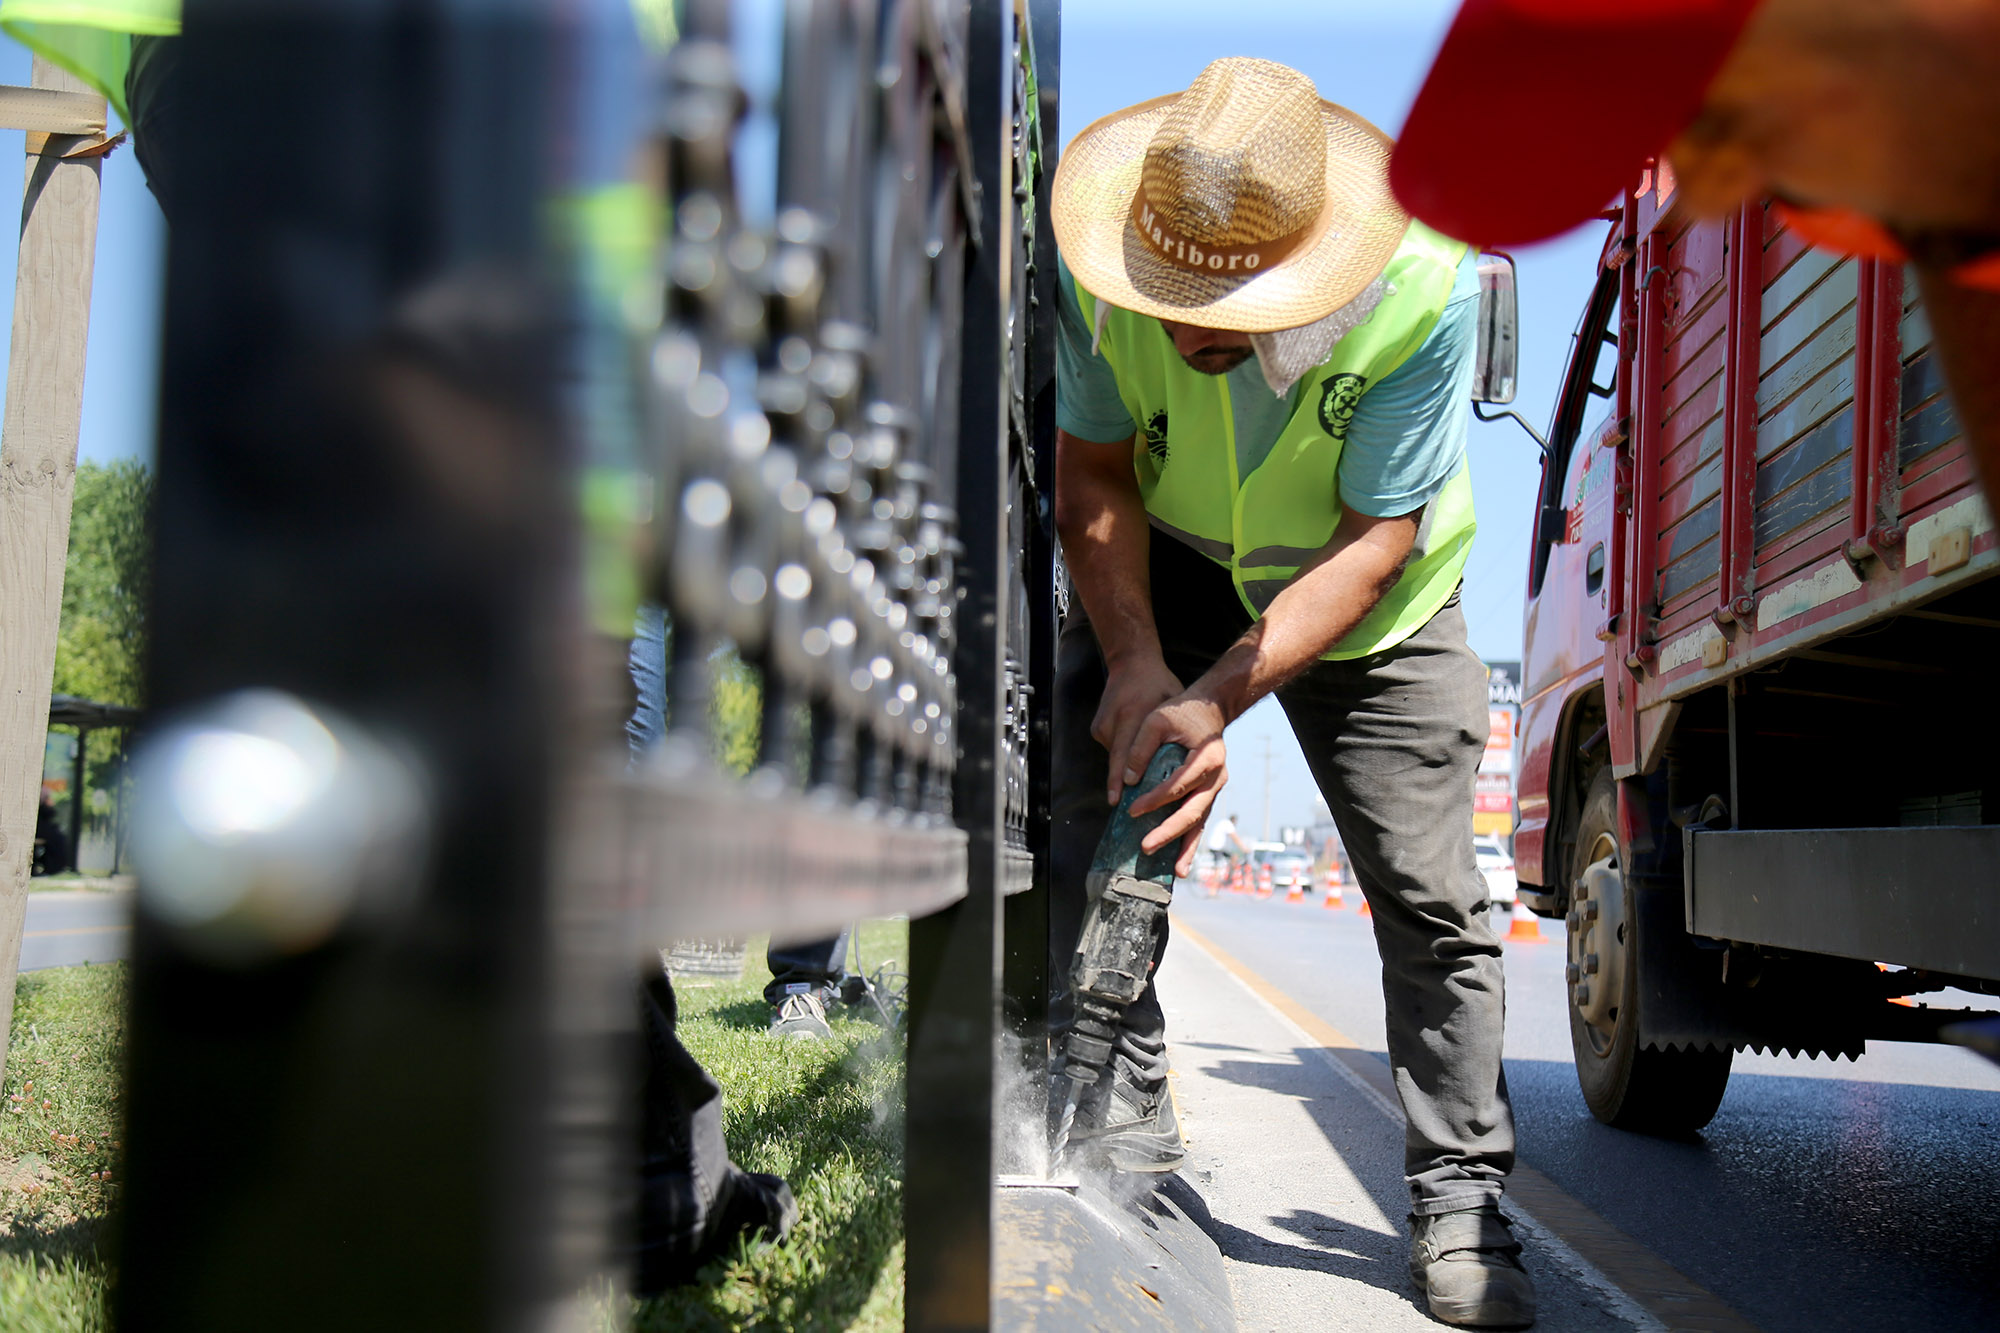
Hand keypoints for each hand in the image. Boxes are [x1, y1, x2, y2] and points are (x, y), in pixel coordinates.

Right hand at [1091, 655, 1184, 804]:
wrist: (1132, 662)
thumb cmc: (1160, 685)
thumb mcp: (1171, 706)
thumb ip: (1171, 734)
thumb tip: (1180, 763)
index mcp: (1133, 715)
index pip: (1127, 753)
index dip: (1124, 777)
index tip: (1121, 798)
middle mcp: (1112, 722)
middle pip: (1115, 760)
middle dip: (1117, 784)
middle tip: (1118, 805)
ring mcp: (1102, 726)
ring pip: (1115, 757)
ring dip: (1126, 771)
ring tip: (1135, 789)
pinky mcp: (1097, 728)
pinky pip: (1113, 749)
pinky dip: (1124, 757)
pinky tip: (1135, 761)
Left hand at [1122, 690, 1229, 876]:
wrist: (1210, 710)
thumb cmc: (1181, 713)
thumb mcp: (1157, 720)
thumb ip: (1141, 747)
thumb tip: (1127, 780)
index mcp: (1207, 758)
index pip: (1178, 784)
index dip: (1155, 799)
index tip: (1132, 810)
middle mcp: (1217, 777)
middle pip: (1192, 811)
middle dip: (1169, 831)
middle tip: (1146, 847)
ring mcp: (1216, 788)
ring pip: (1200, 822)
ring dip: (1186, 846)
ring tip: (1175, 871)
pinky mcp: (1209, 795)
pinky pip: (1200, 821)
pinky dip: (1191, 842)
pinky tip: (1181, 863)